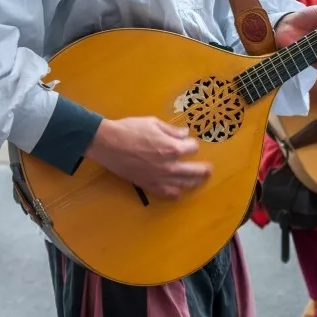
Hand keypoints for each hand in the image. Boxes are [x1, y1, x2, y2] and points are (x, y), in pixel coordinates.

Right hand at [84, 117, 211, 199]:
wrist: (108, 143)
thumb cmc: (130, 130)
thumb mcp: (153, 123)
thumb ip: (171, 130)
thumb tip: (184, 133)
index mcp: (172, 148)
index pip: (192, 148)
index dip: (192, 144)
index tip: (190, 143)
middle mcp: (169, 165)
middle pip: (194, 170)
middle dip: (203, 169)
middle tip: (208, 170)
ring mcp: (159, 177)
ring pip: (183, 183)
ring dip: (193, 182)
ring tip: (199, 181)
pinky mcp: (148, 184)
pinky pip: (166, 193)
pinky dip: (174, 193)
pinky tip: (178, 192)